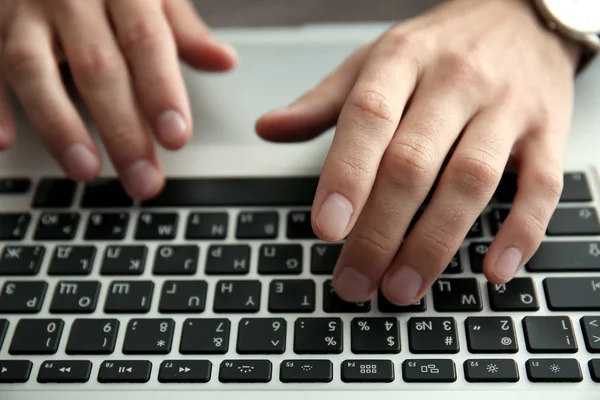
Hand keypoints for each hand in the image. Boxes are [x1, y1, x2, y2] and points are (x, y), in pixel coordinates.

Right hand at [0, 0, 235, 198]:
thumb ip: (183, 30)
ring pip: (33, 69)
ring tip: (85, 171)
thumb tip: (224, 61)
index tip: (176, 138)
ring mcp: (22, 10)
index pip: (146, 42)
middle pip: (98, 68)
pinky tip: (4, 143)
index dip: (162, 92)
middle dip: (123, 130)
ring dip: (59, 125)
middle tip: (143, 180)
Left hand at [256, 0, 581, 303]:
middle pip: (413, 163)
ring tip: (403, 287)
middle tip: (355, 281)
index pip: (368, 117)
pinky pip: (541, 187)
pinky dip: (520, 232)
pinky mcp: (547, 133)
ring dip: (435, 243)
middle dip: (380, 231)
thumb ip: (324, 101)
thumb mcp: (377, 60)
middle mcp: (455, 82)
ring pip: (470, 181)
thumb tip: (269, 128)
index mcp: (402, 61)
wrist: (523, 15)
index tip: (327, 229)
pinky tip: (493, 269)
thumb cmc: (441, 46)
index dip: (346, 175)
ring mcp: (506, 108)